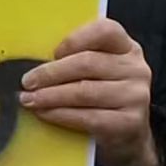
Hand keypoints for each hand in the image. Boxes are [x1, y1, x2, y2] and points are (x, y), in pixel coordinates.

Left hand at [19, 19, 157, 165]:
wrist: (127, 134)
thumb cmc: (102, 95)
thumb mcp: (95, 70)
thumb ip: (75, 58)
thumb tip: (34, 60)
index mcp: (127, 48)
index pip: (105, 30)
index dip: (75, 39)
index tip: (52, 53)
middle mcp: (137, 69)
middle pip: (88, 63)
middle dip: (52, 73)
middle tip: (28, 82)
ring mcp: (137, 97)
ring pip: (85, 91)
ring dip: (51, 96)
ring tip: (30, 99)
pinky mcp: (131, 122)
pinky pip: (89, 117)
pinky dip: (62, 115)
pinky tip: (46, 113)